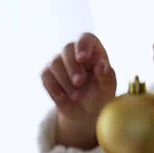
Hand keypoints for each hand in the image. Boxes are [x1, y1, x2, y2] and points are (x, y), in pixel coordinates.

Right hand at [41, 33, 116, 148]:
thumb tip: (101, 65)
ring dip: (65, 81)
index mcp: (94, 52)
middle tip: (80, 82)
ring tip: (76, 96)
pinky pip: (46, 76)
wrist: (85, 113)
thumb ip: (106, 76)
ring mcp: (60, 62)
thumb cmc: (100, 96)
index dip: (83, 45)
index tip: (83, 58)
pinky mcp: (48, 74)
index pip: (86, 38)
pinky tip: (63, 98)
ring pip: (55, 62)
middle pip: (67, 48)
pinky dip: (54, 88)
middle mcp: (75, 53)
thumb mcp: (107, 89)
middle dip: (72, 66)